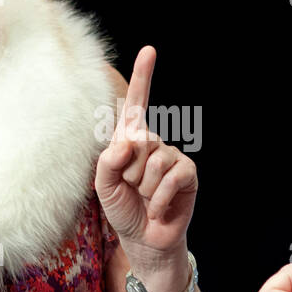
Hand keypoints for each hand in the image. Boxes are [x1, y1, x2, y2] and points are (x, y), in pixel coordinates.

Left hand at [95, 46, 197, 268]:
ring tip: (145, 199)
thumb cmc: (122, 210)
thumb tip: (131, 141)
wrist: (144, 240)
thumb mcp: (103, 186)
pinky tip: (158, 209)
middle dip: (130, 171)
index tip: (149, 51)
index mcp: (130, 141)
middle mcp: (153, 143)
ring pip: (155, 161)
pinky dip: (159, 198)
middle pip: (140, 139)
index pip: (137, 105)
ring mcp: (172, 157)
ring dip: (144, 188)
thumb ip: (108, 160)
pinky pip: (172, 177)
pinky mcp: (188, 175)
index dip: (143, 77)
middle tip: (132, 190)